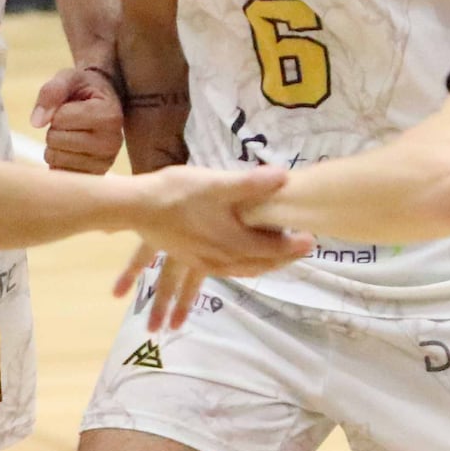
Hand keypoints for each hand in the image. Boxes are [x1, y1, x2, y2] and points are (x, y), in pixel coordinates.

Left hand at [32, 66, 121, 173]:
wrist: (103, 102)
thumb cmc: (84, 89)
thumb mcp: (69, 78)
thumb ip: (51, 91)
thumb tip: (36, 123)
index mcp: (109, 115)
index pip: (60, 119)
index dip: (57, 110)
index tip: (73, 105)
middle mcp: (112, 142)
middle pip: (55, 140)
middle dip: (55, 128)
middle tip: (72, 121)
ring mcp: (105, 163)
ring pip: (54, 158)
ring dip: (55, 145)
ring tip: (73, 133)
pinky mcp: (94, 177)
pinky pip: (59, 172)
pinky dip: (58, 161)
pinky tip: (73, 150)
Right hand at [113, 168, 311, 330]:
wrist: (138, 208)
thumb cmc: (178, 193)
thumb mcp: (217, 183)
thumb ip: (251, 183)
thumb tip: (285, 178)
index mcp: (232, 241)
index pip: (272, 249)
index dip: (292, 246)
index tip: (310, 241)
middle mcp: (221, 257)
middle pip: (258, 264)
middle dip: (281, 260)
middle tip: (299, 253)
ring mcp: (204, 261)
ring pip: (240, 270)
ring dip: (260, 268)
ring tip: (272, 266)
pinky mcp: (190, 258)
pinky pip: (219, 272)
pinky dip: (235, 270)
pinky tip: (233, 266)